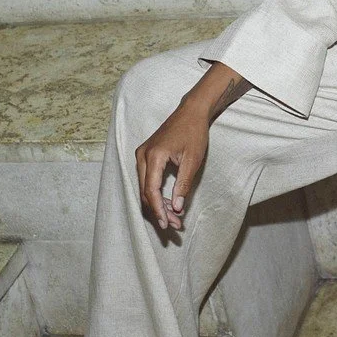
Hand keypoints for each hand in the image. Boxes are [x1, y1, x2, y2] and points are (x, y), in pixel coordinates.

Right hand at [135, 99, 209, 230]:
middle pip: (145, 191)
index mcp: (154, 156)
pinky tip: (167, 203)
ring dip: (157, 203)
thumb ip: (183, 185)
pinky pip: (147, 179)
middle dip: (158, 210)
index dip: (158, 209)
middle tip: (173, 225)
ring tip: (173, 217)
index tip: (167, 223)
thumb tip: (176, 207)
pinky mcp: (145, 155)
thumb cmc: (194, 133)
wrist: (191, 112)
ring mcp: (142, 154)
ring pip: (145, 187)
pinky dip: (155, 192)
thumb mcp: (192, 160)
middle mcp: (142, 155)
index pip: (151, 190)